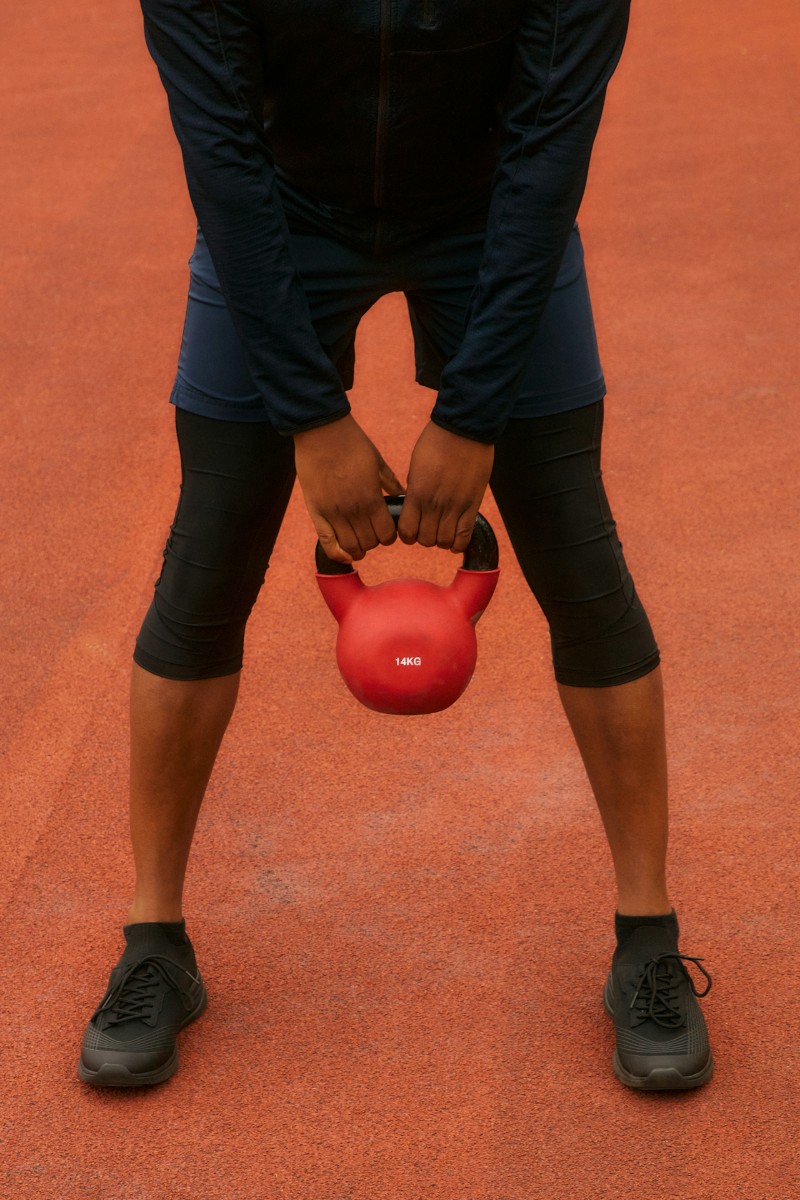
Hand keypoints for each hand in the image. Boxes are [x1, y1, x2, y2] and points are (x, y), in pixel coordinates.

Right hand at [294, 414, 403, 562]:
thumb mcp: (377, 462)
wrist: (321, 431)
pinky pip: (326, 543)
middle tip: (372, 532)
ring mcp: (333, 512)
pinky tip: (345, 554)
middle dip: (374, 541)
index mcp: (371, 498)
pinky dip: (337, 553)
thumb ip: (390, 482)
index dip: (390, 536)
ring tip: (359, 540)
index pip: (386, 534)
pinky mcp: (316, 511)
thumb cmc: (352, 443)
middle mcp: (353, 510)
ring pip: (350, 547)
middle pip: (369, 543)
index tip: (387, 530)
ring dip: (358, 548)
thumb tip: (404, 495)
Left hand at [398, 421, 493, 553]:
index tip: (412, 529)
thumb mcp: (416, 466)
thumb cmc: (437, 442)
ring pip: (444, 542)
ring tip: (444, 530)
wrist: (465, 429)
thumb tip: (414, 505)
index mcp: (417, 493)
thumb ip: (415, 489)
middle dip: (425, 538)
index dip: (407, 535)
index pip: (406, 531)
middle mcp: (434, 504)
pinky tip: (456, 538)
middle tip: (429, 528)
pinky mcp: (472, 505)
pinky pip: (464, 536)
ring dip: (442, 540)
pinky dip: (459, 542)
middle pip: (425, 540)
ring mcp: (455, 506)